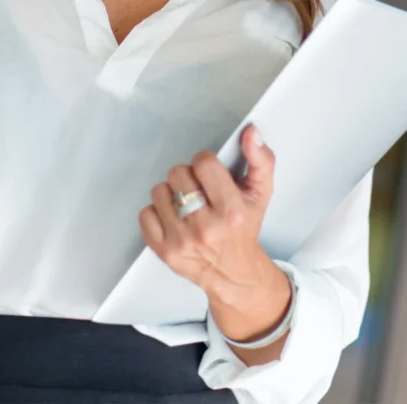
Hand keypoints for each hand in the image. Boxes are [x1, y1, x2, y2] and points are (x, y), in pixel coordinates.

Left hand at [138, 126, 278, 304]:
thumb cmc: (244, 228)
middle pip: (178, 173)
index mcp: (231, 211)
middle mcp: (205, 228)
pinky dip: (157, 212)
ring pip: (160, 191)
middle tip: (199, 190)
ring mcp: (182, 241)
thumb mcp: (261, 192)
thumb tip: (250, 133)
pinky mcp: (164, 251)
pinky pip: (145, 214)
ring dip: (172, 193)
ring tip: (186, 204)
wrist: (234, 272)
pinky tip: (174, 217)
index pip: (203, 163)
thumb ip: (260, 159)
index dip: (205, 163)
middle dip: (188, 177)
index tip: (210, 173)